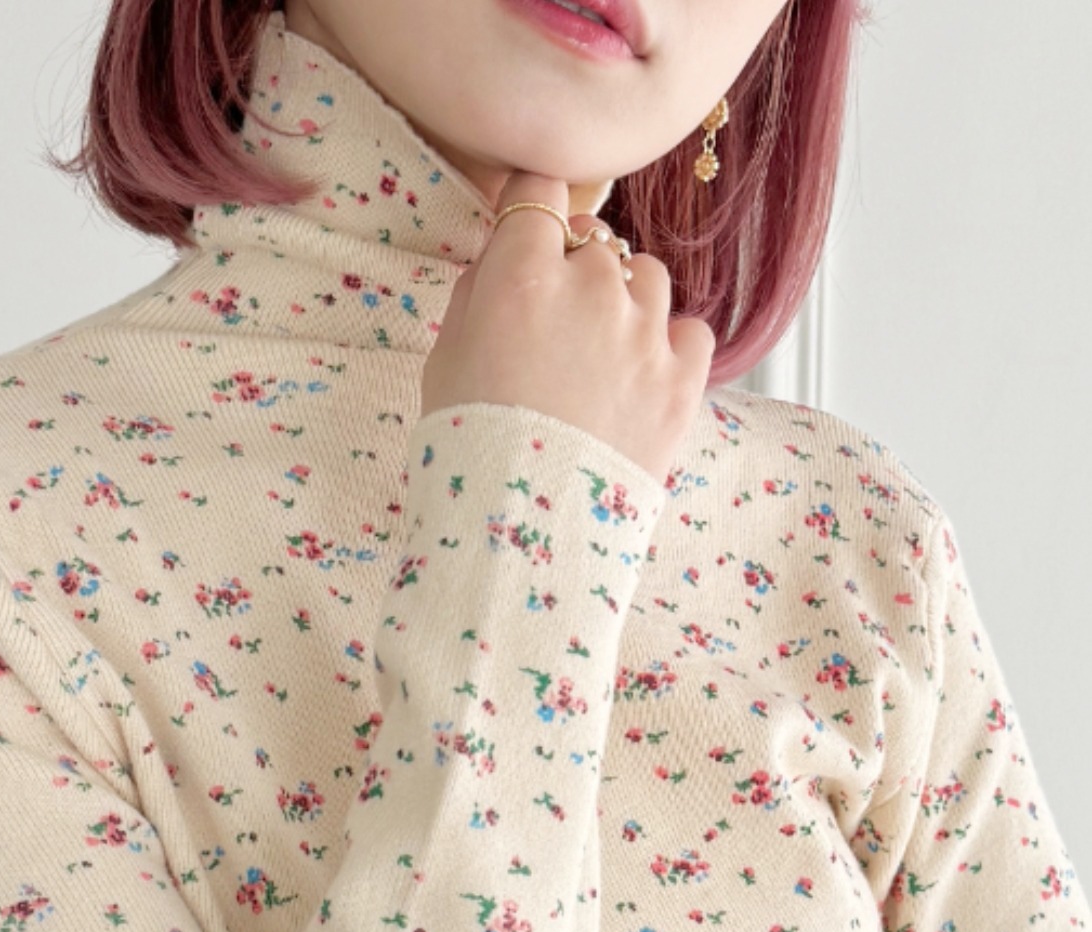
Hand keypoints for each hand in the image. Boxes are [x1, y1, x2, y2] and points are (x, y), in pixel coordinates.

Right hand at [420, 167, 714, 484]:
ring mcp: (645, 333)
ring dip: (623, 301)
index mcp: (523, 275)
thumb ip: (477, 294)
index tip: (526, 237)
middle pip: (592, 242)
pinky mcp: (682, 380)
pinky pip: (689, 331)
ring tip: (598, 356)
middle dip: (573, 271)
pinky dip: (667, 346)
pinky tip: (638, 378)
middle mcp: (592, 288)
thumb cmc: (467, 451)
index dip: (530, 212)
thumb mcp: (443, 361)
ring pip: (645, 278)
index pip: (538, 191)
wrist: (521, 538)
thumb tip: (500, 260)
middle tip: (551, 329)